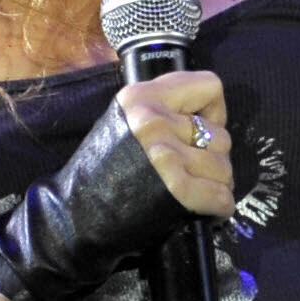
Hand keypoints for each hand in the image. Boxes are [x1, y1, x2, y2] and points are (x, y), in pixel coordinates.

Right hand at [116, 69, 237, 220]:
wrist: (74, 215)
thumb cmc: (104, 171)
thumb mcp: (127, 121)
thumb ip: (165, 110)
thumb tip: (211, 118)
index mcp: (141, 97)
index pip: (209, 85)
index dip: (212, 111)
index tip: (199, 130)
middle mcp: (153, 121)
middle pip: (221, 135)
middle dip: (213, 158)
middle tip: (193, 172)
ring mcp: (165, 155)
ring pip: (225, 168)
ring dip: (216, 184)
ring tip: (195, 191)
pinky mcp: (176, 189)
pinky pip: (222, 196)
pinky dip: (218, 207)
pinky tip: (203, 208)